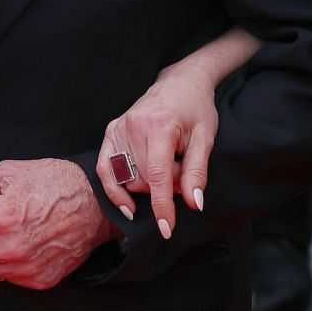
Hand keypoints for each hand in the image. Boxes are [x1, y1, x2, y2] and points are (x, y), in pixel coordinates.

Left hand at [0, 159, 117, 288]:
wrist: (95, 202)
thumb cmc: (52, 182)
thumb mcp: (6, 173)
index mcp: (0, 216)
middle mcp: (12, 247)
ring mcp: (27, 267)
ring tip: (7, 233)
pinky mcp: (40, 280)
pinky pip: (7, 279)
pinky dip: (9, 264)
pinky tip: (23, 245)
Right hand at [96, 61, 219, 238]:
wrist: (181, 82)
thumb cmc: (196, 108)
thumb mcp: (205, 139)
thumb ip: (197, 172)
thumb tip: (193, 204)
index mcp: (159, 126)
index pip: (157, 176)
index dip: (162, 206)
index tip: (166, 229)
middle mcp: (133, 126)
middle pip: (143, 179)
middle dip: (163, 188)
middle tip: (181, 173)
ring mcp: (119, 127)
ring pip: (128, 178)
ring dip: (147, 184)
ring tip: (165, 167)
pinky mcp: (111, 131)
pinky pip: (106, 168)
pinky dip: (115, 188)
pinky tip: (127, 204)